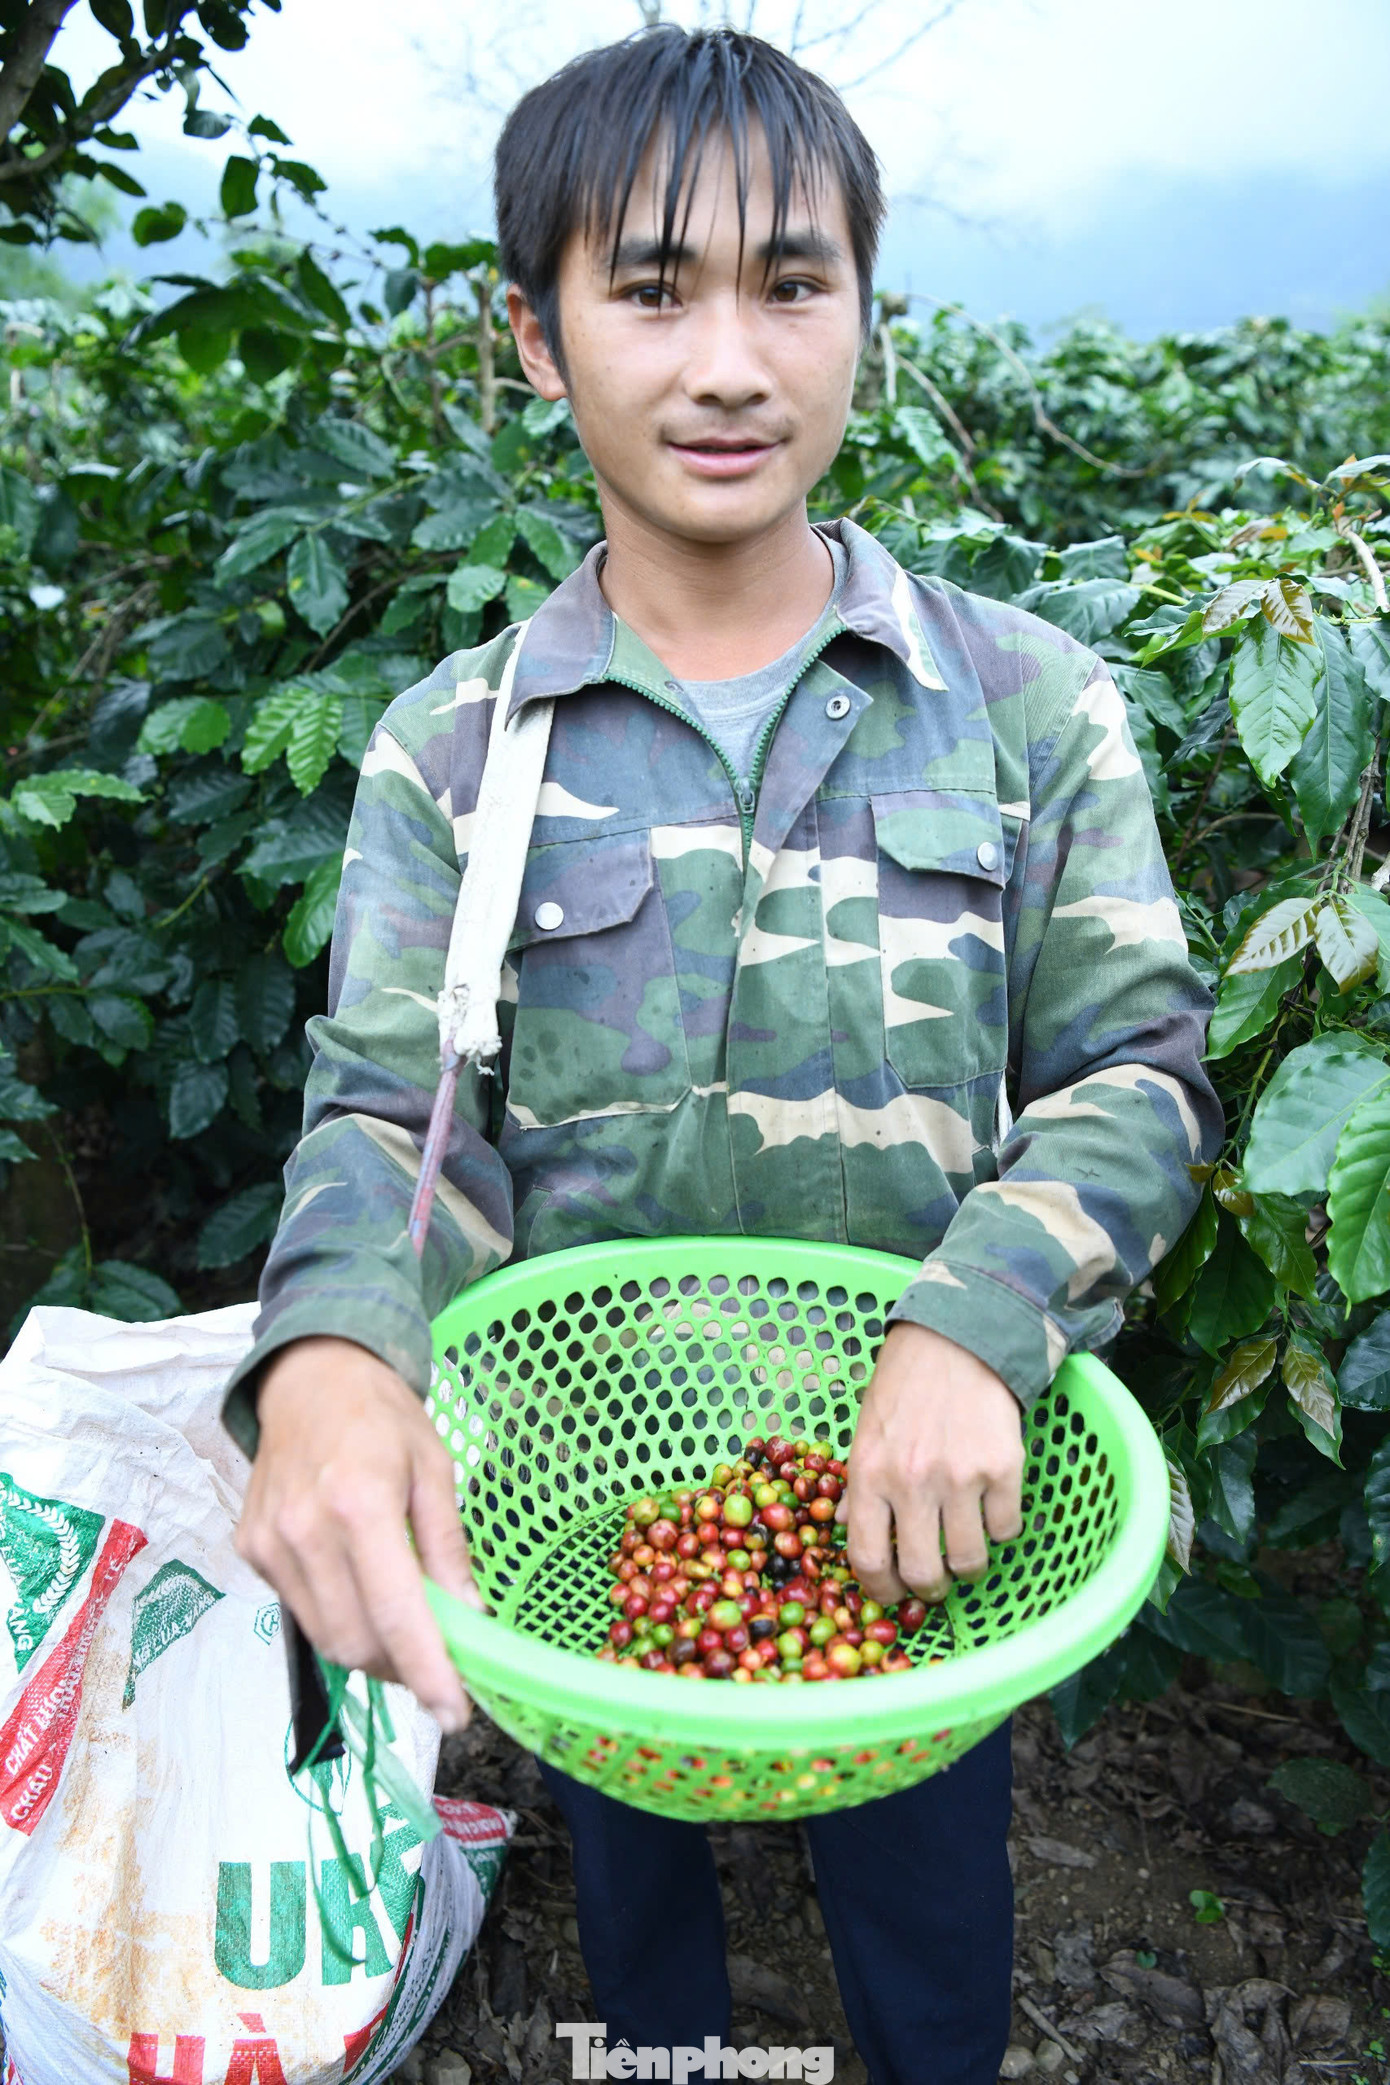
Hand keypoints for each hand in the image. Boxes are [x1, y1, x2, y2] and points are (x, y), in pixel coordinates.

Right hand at [236, 1335, 481, 1732]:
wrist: (308, 1375)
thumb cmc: (383, 1416)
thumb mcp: (435, 1469)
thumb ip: (447, 1548)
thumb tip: (469, 1623)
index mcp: (360, 1504)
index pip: (395, 1614)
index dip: (427, 1673)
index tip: (455, 1713)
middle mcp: (305, 1530)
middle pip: (356, 1643)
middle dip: (402, 1668)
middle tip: (438, 1659)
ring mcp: (269, 1543)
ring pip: (325, 1638)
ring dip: (371, 1652)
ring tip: (403, 1626)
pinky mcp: (251, 1549)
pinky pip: (301, 1610)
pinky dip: (338, 1618)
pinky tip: (359, 1587)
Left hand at [838, 1321, 1025, 1605]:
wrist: (957, 1340)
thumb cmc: (904, 1386)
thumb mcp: (865, 1431)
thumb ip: (856, 1483)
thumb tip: (843, 1525)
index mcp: (869, 1474)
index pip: (867, 1557)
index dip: (880, 1590)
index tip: (892, 1594)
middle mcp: (912, 1482)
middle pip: (922, 1571)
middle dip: (929, 1587)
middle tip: (934, 1579)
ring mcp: (961, 1478)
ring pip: (969, 1561)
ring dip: (968, 1565)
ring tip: (966, 1547)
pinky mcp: (1003, 1469)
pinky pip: (1007, 1529)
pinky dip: (1001, 1527)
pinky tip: (991, 1506)